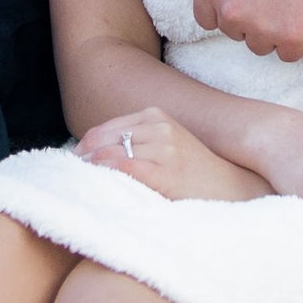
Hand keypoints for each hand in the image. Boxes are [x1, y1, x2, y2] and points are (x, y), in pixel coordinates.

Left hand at [74, 109, 266, 203]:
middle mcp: (159, 126)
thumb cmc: (194, 172)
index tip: (75, 161)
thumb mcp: (168, 145)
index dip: (86, 146)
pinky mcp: (164, 170)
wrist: (232, 188)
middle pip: (104, 139)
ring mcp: (163, 147)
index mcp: (157, 115)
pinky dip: (104, 174)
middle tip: (70, 174)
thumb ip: (139, 142)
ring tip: (78, 182)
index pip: (106, 128)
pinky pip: (123, 167)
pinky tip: (95, 183)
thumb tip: (95, 152)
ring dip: (89, 168)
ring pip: (110, 153)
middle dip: (83, 157)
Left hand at [192, 0, 302, 59]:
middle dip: (249, 17)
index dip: (226, 5)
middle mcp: (232, 11)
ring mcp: (263, 27)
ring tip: (290, 2)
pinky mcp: (295, 36)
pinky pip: (289, 53)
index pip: (206, 17)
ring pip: (261, 45)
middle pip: (235, 32)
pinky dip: (297, 38)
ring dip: (272, 30)